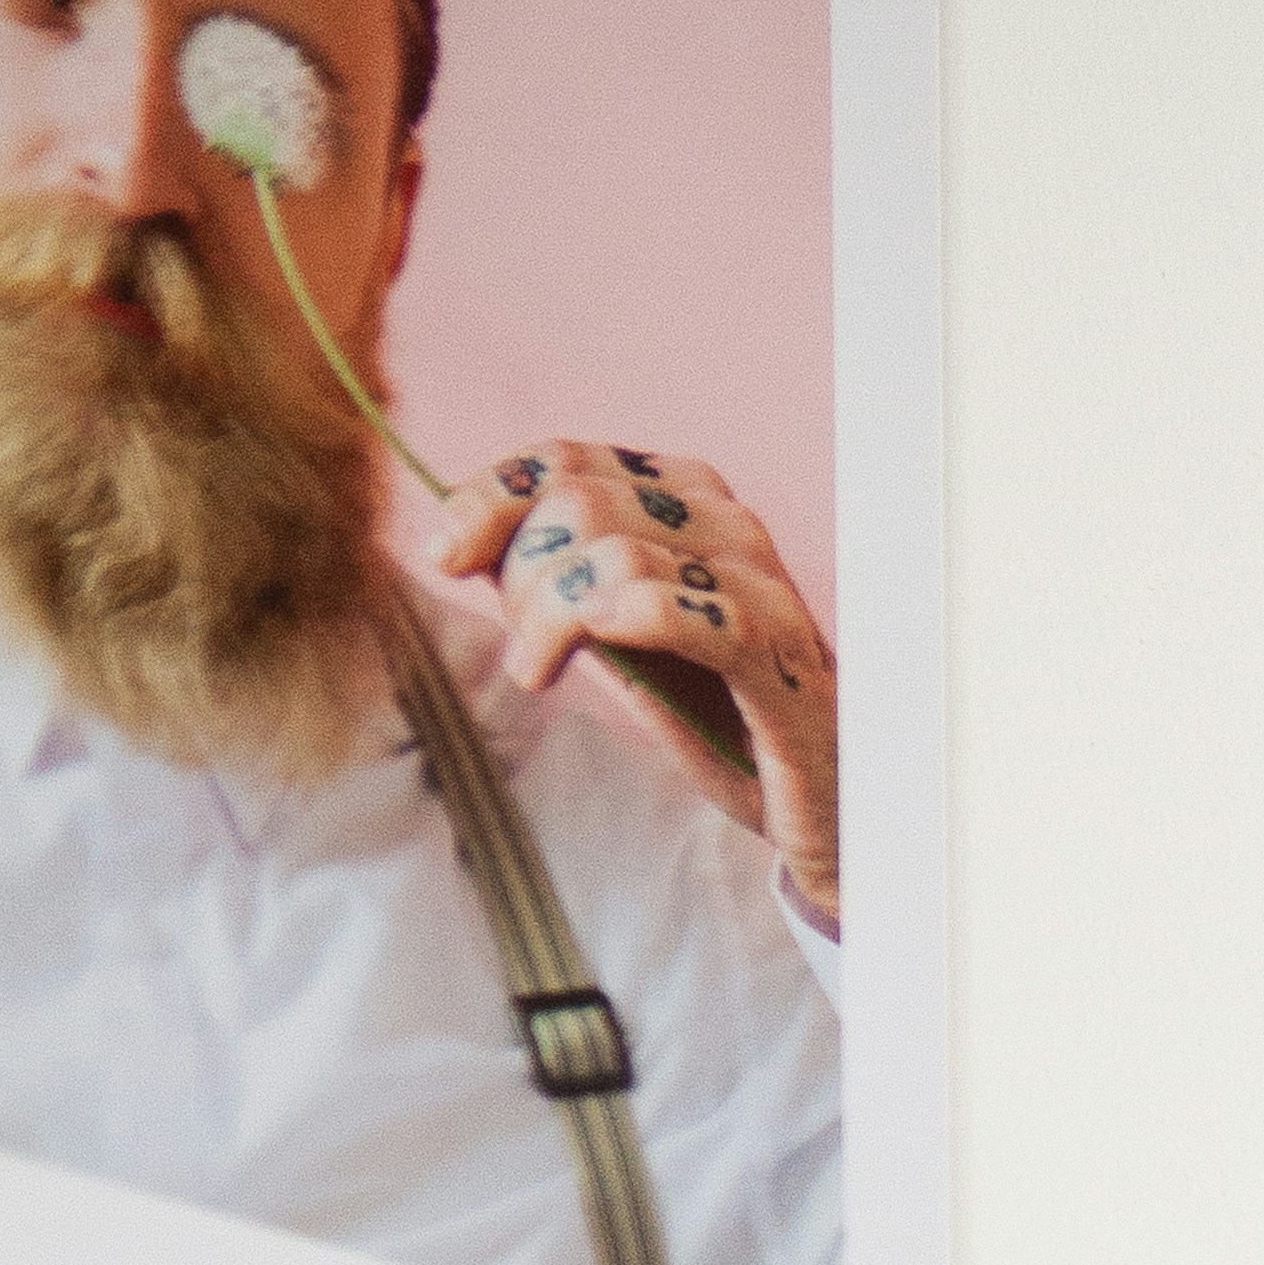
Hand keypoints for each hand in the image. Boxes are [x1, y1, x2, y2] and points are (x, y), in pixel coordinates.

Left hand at [436, 444, 844, 934]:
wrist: (816, 805)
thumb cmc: (723, 718)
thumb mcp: (622, 638)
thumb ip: (560, 580)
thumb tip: (463, 541)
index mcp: (692, 500)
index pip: (565, 459)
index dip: (489, 499)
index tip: (448, 558)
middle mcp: (729, 523)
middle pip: (576, 501)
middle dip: (519, 574)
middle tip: (522, 651)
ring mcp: (760, 583)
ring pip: (610, 550)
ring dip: (547, 615)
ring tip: (542, 671)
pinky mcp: (774, 654)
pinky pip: (672, 607)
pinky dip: (605, 623)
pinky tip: (572, 662)